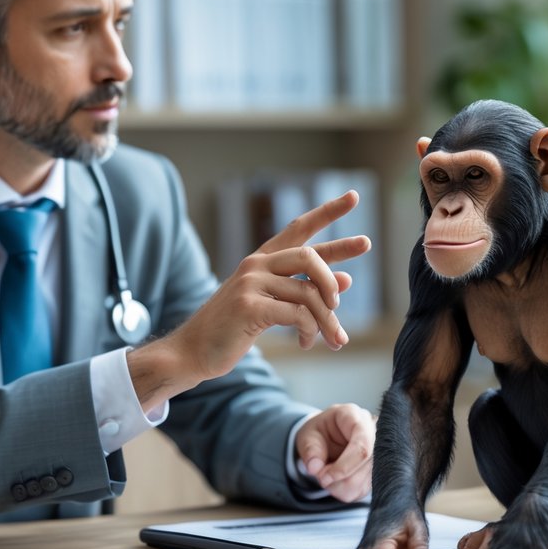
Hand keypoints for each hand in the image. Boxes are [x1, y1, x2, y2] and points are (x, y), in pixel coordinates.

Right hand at [132, 192, 370, 403]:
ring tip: (335, 340)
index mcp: (262, 260)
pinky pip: (298, 314)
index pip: (300, 228)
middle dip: (334, 279)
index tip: (354, 196)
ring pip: (309, 293)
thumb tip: (347, 280)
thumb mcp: (272, 305)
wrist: (193, 351)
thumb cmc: (233, 328)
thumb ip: (305, 290)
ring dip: (327, 320)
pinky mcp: (250, 307)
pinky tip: (306, 343)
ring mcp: (251, 283)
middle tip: (341, 303)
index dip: (328, 212)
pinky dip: (310, 331)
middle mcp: (256, 265)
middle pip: (311, 256)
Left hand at [295, 403, 374, 501]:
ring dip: (339, 486)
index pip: (362, 444)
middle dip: (339, 478)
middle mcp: (374, 433)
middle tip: (320, 476)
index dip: (344, 465)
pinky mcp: (376, 473)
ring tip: (326, 473)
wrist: (327, 438)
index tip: (323, 477)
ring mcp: (379, 454)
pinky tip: (336, 479)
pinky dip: (344, 491)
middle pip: (366, 466)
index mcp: (355, 417)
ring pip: (364, 482)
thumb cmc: (320, 432)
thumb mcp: (308, 435)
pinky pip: (361, 491)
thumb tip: (314, 468)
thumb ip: (310, 450)